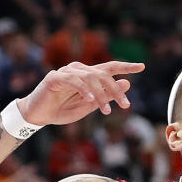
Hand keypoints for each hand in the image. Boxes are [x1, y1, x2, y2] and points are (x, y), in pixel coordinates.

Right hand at [20, 61, 144, 125]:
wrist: (39, 115)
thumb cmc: (63, 110)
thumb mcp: (90, 106)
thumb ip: (107, 95)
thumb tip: (127, 83)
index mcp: (88, 75)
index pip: (110, 68)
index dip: (126, 66)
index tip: (142, 66)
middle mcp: (79, 70)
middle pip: (103, 74)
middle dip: (116, 90)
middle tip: (125, 105)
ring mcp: (67, 72)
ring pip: (91, 78)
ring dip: (102, 95)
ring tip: (107, 111)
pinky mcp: (54, 77)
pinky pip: (73, 80)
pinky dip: (84, 90)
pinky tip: (91, 100)